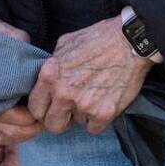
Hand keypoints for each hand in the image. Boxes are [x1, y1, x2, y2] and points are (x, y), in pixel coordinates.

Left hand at [28, 16, 154, 135]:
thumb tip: (46, 79)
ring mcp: (83, 105)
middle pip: (52, 125)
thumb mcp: (66, 43)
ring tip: (94, 94)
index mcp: (50, 74)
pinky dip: (99, 118)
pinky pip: (94, 128)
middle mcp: (63, 93)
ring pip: (76, 124)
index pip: (34, 108)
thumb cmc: (99, 38)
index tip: (51, 107)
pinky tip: (104, 100)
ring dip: (83, 114)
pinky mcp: (103, 113)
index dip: (43, 108)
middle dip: (60, 118)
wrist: (130, 41)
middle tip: (71, 108)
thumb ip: (53, 64)